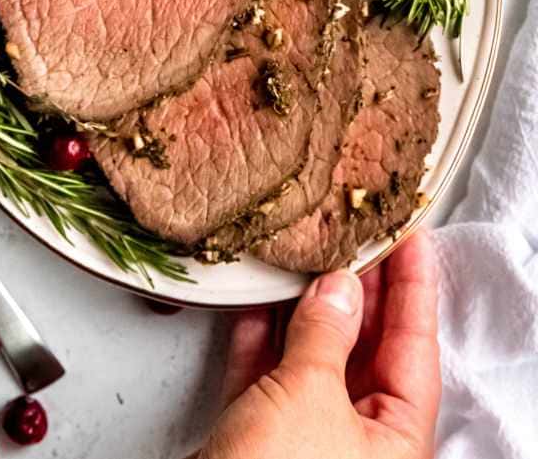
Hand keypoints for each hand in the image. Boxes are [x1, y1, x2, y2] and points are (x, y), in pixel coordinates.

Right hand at [201, 231, 439, 458]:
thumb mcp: (309, 396)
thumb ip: (326, 334)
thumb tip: (340, 288)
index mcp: (395, 439)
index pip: (415, 346)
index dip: (414, 287)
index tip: (412, 237)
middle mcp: (357, 441)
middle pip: (367, 347)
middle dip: (358, 288)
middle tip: (356, 230)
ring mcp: (306, 442)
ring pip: (312, 358)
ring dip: (303, 306)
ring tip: (304, 251)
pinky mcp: (258, 444)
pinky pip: (266, 377)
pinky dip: (258, 337)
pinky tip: (253, 300)